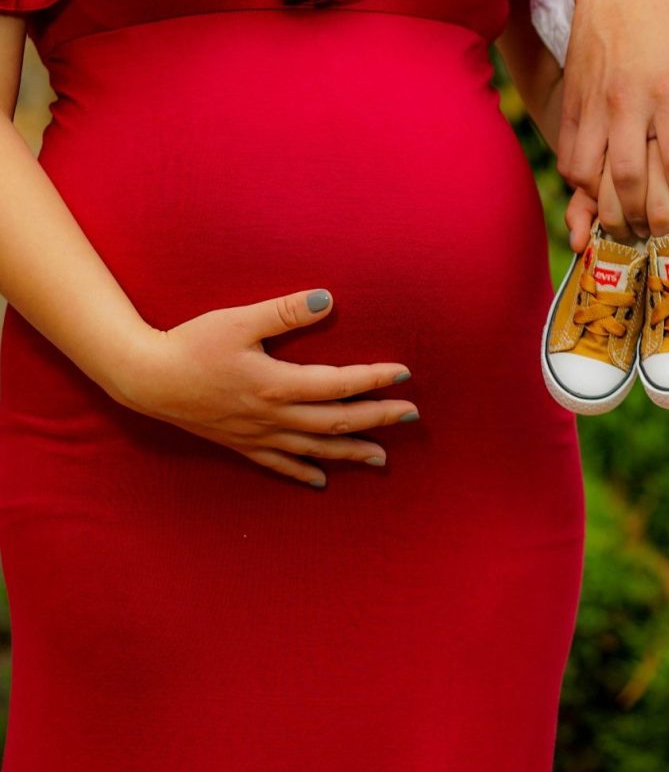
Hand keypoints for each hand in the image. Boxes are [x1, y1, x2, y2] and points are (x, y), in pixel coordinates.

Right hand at [105, 289, 417, 489]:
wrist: (145, 379)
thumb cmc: (191, 344)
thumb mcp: (238, 321)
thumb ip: (284, 311)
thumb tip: (326, 299)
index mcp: (276, 384)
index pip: (338, 384)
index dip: (374, 379)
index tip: (404, 374)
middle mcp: (273, 416)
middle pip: (336, 422)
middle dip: (377, 419)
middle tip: (411, 416)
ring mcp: (257, 435)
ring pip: (315, 449)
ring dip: (351, 452)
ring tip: (382, 458)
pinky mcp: (240, 444)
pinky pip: (279, 465)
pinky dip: (304, 472)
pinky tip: (323, 481)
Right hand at [566, 110, 668, 251]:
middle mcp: (628, 100)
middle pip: (628, 174)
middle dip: (641, 212)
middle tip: (653, 229)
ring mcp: (595, 104)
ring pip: (589, 171)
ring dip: (605, 203)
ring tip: (623, 217)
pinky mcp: (572, 106)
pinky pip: (569, 157)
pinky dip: (581, 183)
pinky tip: (598, 190)